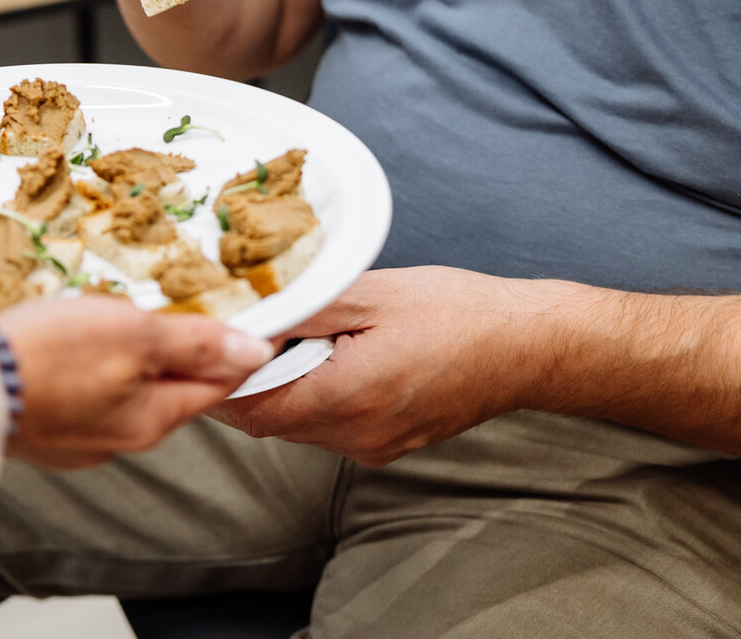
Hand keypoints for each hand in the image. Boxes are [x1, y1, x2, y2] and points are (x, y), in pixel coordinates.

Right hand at [0, 296, 269, 467]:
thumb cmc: (49, 358)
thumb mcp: (135, 335)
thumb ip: (195, 344)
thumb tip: (255, 351)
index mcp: (152, 421)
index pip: (215, 384)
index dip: (232, 347)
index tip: (238, 316)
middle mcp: (119, 440)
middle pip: (167, 389)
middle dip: (172, 350)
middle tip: (165, 307)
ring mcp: (77, 440)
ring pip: (121, 392)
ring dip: (123, 358)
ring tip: (108, 320)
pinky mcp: (42, 428)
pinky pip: (80, 395)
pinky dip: (83, 369)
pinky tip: (64, 345)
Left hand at [213, 267, 563, 464]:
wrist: (525, 347)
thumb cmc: (456, 312)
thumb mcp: (371, 292)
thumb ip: (303, 308)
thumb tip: (248, 312)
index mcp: (345, 398)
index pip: (249, 408)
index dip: (222, 376)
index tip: (215, 338)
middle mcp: (355, 436)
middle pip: (270, 419)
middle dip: (251, 378)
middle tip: (253, 327)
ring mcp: (373, 447)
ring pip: (299, 425)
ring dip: (286, 386)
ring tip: (300, 335)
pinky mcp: (389, 445)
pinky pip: (332, 427)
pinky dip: (318, 395)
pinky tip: (338, 355)